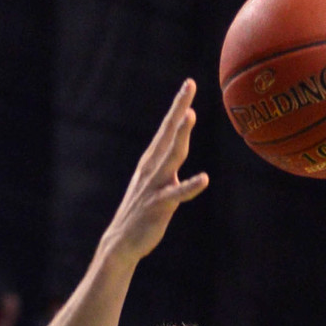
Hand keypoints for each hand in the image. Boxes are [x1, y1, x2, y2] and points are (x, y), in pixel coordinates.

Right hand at [101, 81, 209, 265]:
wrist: (121, 241)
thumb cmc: (141, 211)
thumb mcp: (154, 181)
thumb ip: (167, 163)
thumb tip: (179, 148)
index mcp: (152, 160)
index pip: (167, 127)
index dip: (178, 106)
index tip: (189, 84)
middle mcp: (152, 167)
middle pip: (169, 133)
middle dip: (180, 109)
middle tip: (189, 86)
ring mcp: (155, 185)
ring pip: (171, 156)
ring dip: (180, 136)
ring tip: (191, 116)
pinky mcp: (159, 205)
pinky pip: (177, 194)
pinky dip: (190, 186)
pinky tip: (204, 179)